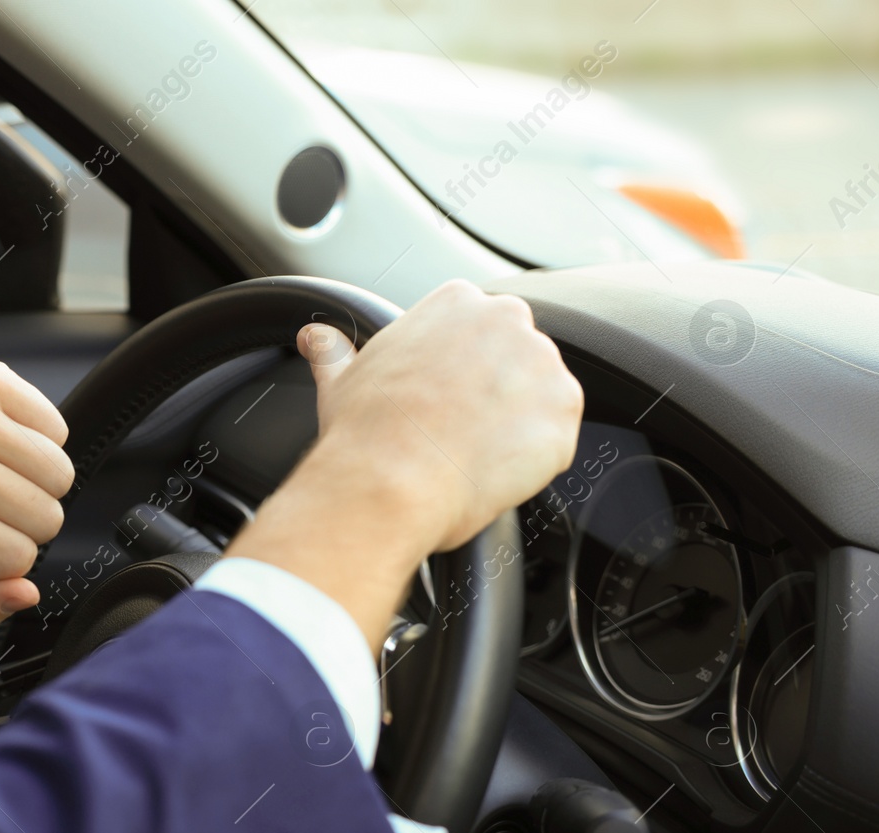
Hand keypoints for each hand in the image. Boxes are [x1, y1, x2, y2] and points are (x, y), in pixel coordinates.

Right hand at [226, 279, 582, 644]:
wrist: (388, 483)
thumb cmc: (364, 433)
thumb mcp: (342, 380)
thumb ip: (335, 352)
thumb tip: (314, 339)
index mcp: (457, 303)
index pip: (478, 330)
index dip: (462, 371)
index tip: (444, 398)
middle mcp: (508, 321)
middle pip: (517, 357)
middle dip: (496, 392)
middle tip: (458, 430)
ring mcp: (543, 366)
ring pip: (540, 398)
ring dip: (516, 425)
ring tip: (471, 455)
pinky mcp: (564, 416)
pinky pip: (555, 439)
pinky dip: (532, 460)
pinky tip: (491, 472)